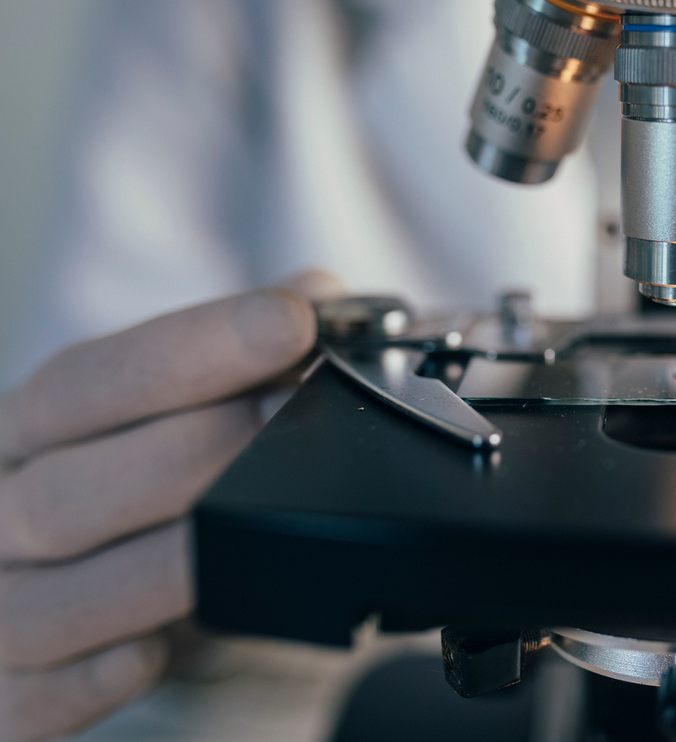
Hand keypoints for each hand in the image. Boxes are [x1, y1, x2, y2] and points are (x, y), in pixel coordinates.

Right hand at [0, 271, 339, 740]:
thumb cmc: (148, 493)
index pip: (87, 380)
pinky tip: (154, 650)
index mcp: (26, 431)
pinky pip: (35, 701)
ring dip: (168, 566)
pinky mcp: (8, 699)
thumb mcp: (182, 415)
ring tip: (266, 530)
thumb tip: (324, 294)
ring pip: (53, 601)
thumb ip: (245, 355)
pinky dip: (94, 679)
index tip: (293, 319)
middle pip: (70, 491)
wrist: (105, 602)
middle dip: (202, 453)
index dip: (193, 347)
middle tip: (301, 422)